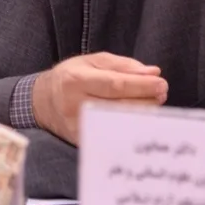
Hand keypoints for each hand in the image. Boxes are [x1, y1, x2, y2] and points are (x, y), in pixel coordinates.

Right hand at [33, 52, 167, 145]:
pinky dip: (131, 128)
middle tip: (162, 92)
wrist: (43, 103)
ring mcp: (78, 127)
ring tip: (153, 102)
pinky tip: (141, 119)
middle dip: (147, 99)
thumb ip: (122, 65)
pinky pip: (114, 136)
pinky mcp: (83, 142)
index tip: (161, 83)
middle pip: (120, 106)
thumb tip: (152, 73)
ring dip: (143, 114)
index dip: (141, 86)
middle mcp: (75, 105)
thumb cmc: (71, 77)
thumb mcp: (91, 62)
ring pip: (120, 123)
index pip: (115, 85)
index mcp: (75, 80)